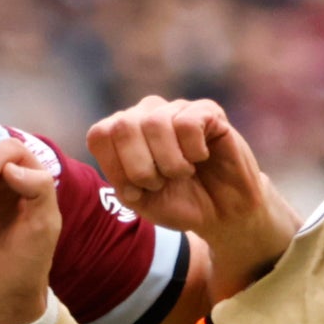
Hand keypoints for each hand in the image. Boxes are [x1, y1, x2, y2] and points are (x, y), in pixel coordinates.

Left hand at [84, 96, 296, 282]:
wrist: (222, 214)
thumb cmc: (179, 203)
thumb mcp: (139, 199)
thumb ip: (118, 174)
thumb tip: (113, 141)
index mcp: (125, 133)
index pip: (100, 135)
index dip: (115, 168)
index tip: (136, 192)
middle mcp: (147, 113)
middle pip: (123, 126)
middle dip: (140, 168)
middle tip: (160, 183)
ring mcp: (176, 109)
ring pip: (155, 123)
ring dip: (169, 163)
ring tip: (183, 174)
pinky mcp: (207, 111)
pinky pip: (188, 123)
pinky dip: (193, 151)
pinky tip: (202, 158)